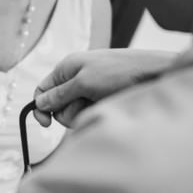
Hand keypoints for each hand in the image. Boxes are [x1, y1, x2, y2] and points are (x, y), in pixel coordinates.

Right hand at [33, 49, 179, 127]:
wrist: (153, 73)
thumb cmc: (120, 72)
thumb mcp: (85, 82)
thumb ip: (60, 94)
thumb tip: (39, 103)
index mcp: (67, 68)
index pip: (42, 90)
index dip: (40, 108)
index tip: (45, 125)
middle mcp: (76, 78)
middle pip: (58, 106)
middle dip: (68, 110)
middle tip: (86, 102)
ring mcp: (89, 89)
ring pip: (74, 112)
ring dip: (83, 112)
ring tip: (101, 101)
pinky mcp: (101, 98)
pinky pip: (89, 112)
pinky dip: (94, 112)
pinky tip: (107, 105)